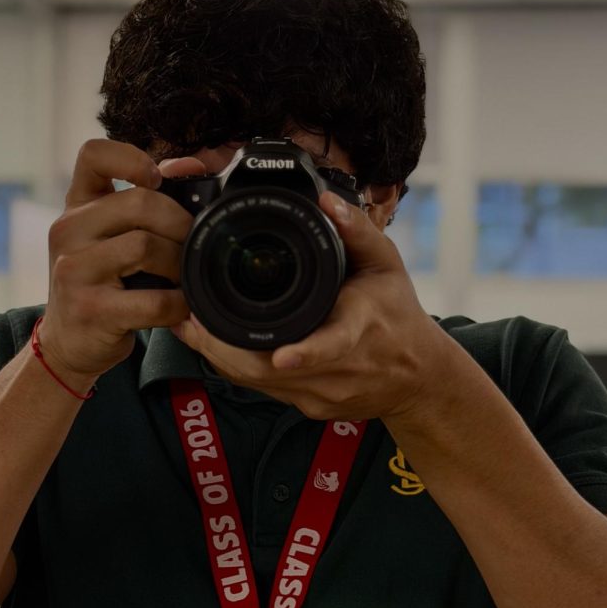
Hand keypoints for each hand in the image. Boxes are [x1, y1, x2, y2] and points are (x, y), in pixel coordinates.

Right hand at [37, 139, 208, 382]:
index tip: (156, 179)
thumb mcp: (111, 236)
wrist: (67, 342)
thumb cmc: (101, 282)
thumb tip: (193, 164)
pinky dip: (178, 304)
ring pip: (146, 246)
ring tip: (183, 277)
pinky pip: (154, 300)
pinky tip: (179, 307)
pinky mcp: (92, 309)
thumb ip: (146, 199)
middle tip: (190, 243)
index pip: (93, 155)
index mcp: (76, 206)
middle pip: (140, 202)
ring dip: (179, 264)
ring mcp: (74, 270)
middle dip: (180, 222)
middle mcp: (68, 231)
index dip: (131, 157)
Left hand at [173, 191, 448, 420]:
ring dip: (221, 357)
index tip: (282, 356)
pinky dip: (236, 367)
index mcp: (360, 330)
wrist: (418, 377)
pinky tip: (212, 344)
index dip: (307, 353)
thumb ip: (357, 230)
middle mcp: (340, 370)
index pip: (334, 345)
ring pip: (260, 383)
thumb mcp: (387, 264)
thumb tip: (326, 199)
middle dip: (226, 349)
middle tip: (189, 320)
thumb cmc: (399, 315)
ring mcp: (323, 395)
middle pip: (275, 371)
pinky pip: (262, 390)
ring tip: (188, 326)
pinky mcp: (309, 408)